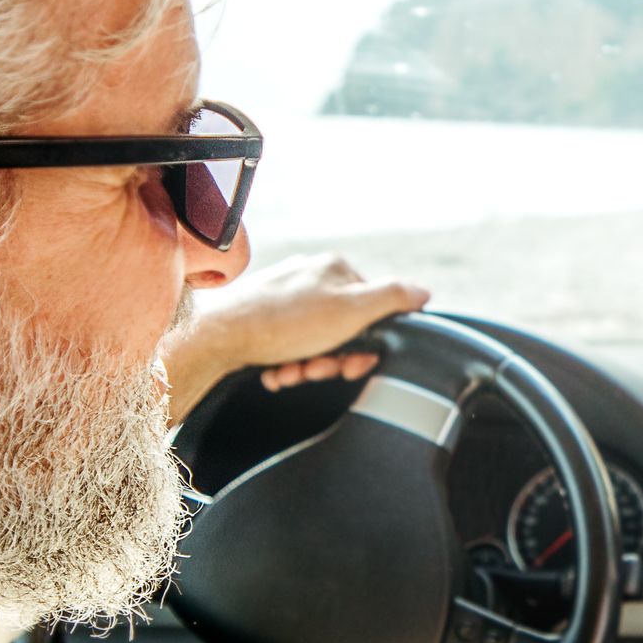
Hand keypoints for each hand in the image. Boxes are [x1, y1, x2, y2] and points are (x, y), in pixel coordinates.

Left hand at [162, 252, 430, 421]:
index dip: (366, 345)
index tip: (350, 366)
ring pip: (315, 342)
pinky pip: (289, 346)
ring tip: (289, 372)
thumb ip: (392, 299)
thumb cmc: (284, 323)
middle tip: (315, 370)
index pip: (373, 310)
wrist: (217, 337)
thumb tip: (424, 293)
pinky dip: (286, 364)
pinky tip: (274, 371)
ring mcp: (285, 295)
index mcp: (336, 269)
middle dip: (332, 359)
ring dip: (307, 366)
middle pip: (343, 329)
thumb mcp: (351, 310)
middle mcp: (310, 276)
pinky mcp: (262, 317)